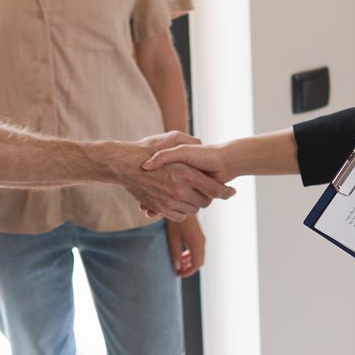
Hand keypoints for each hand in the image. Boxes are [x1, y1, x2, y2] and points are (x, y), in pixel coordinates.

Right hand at [109, 137, 233, 220]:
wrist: (123, 165)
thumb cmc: (146, 149)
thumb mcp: (170, 139)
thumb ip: (189, 141)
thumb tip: (201, 143)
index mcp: (186, 174)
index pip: (214, 189)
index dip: (225, 192)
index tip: (231, 192)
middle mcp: (180, 191)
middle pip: (205, 202)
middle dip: (207, 197)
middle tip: (206, 190)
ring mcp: (169, 202)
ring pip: (192, 209)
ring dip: (193, 203)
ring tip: (190, 192)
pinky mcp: (160, 209)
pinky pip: (179, 215)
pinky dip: (181, 209)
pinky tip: (178, 199)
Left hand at [166, 215, 205, 276]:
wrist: (182, 207)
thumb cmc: (176, 222)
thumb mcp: (173, 239)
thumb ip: (176, 254)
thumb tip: (177, 268)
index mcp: (197, 244)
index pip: (196, 264)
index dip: (188, 272)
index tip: (178, 274)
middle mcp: (202, 242)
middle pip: (199, 262)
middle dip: (189, 268)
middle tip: (178, 271)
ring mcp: (201, 238)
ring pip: (199, 256)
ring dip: (190, 262)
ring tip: (179, 262)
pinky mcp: (199, 236)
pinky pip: (198, 250)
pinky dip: (191, 256)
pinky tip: (182, 254)